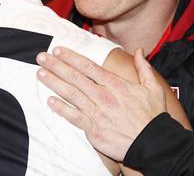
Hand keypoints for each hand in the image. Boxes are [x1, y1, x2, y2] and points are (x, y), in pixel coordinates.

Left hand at [36, 46, 166, 160]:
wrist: (153, 143)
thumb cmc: (153, 117)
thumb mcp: (153, 88)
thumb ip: (143, 67)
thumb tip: (139, 50)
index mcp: (116, 84)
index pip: (88, 67)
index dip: (71, 57)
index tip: (58, 50)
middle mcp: (103, 96)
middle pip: (75, 77)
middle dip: (56, 65)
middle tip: (41, 57)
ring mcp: (97, 112)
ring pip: (71, 94)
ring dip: (54, 83)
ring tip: (40, 73)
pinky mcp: (93, 129)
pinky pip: (73, 117)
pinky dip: (61, 108)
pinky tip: (49, 101)